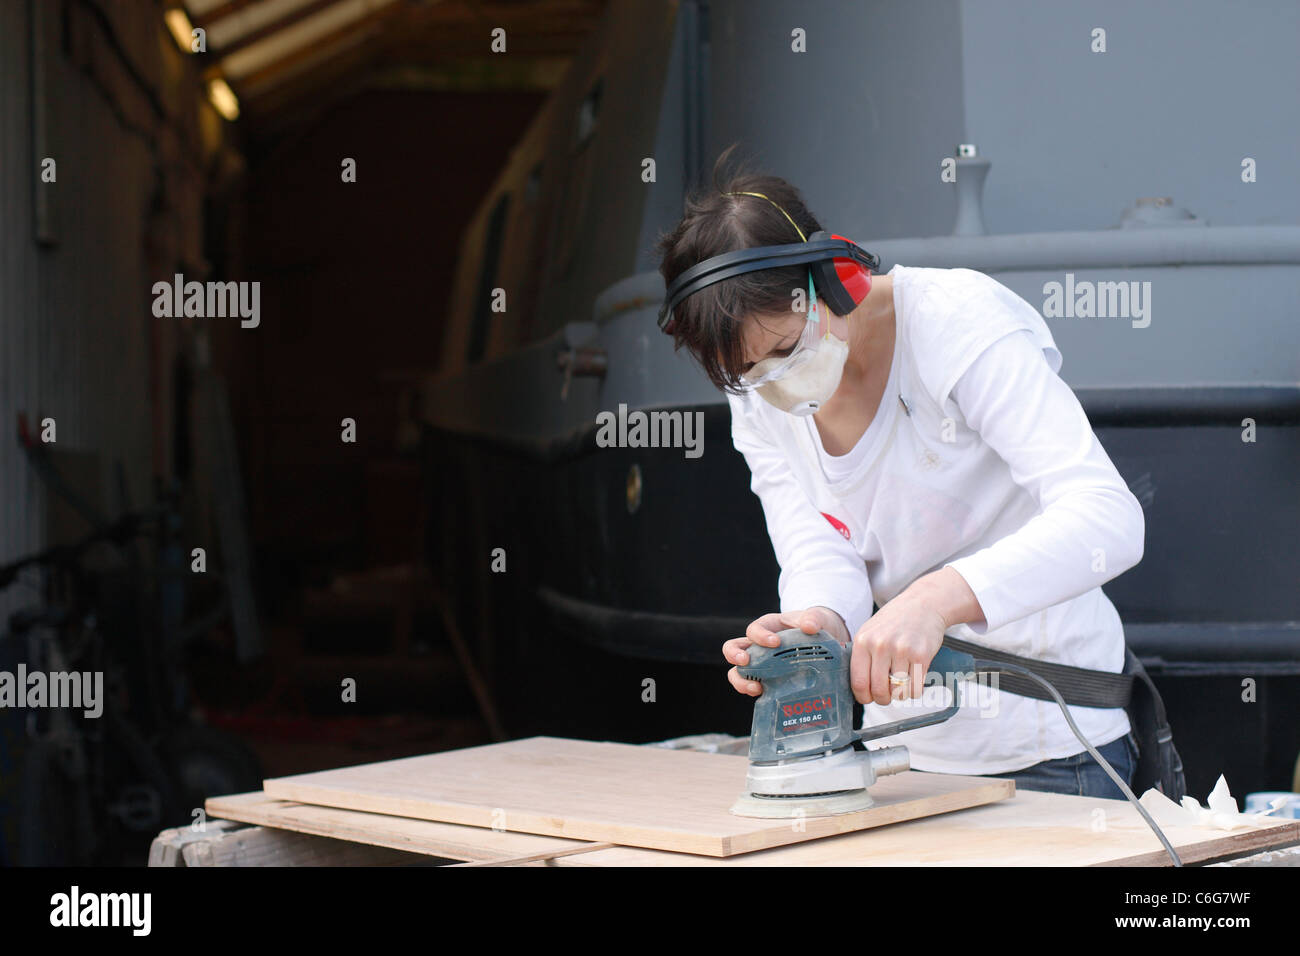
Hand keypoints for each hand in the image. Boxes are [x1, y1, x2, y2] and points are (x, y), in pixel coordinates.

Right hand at [723, 606, 848, 696]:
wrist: (825, 641)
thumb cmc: (814, 626)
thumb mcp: (815, 618)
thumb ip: (813, 618)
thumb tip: (810, 626)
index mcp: (767, 627)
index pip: (754, 629)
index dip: (760, 636)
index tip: (775, 642)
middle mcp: (758, 645)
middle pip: (733, 648)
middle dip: (734, 655)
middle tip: (745, 661)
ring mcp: (760, 663)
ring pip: (737, 671)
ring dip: (740, 680)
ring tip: (755, 687)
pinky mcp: (766, 679)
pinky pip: (751, 686)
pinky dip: (752, 691)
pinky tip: (764, 695)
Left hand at [851, 567, 984, 705]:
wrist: (924, 604)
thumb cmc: (895, 620)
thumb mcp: (870, 631)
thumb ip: (862, 655)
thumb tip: (857, 686)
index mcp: (863, 641)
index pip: (858, 682)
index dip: (863, 697)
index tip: (867, 698)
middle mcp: (881, 645)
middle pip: (878, 690)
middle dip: (882, 699)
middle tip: (886, 696)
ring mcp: (901, 650)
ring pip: (897, 691)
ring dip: (899, 695)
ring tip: (900, 685)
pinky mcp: (921, 655)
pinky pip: (915, 688)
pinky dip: (914, 691)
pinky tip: (912, 680)